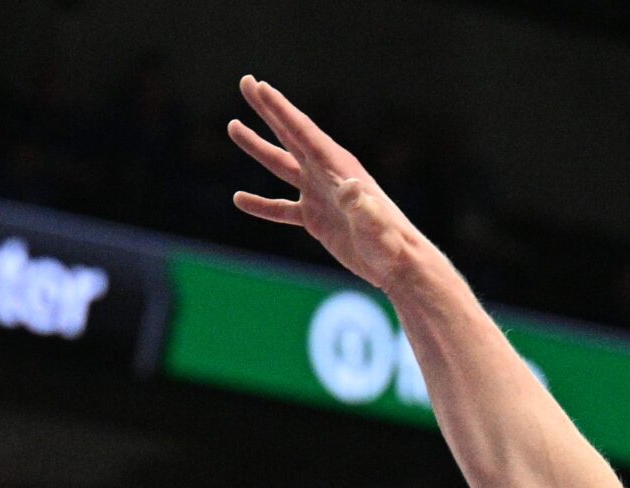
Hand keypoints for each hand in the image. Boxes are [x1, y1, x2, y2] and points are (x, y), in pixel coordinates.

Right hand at [229, 77, 431, 291]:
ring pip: (281, 166)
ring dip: (257, 147)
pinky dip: (261, 205)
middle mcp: (325, 174)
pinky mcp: (316, 219)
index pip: (302, 131)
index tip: (259, 86)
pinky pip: (282, 209)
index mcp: (337, 167)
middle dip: (267, 109)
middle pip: (289, 135)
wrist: (396, 264)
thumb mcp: (375, 224)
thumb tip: (351, 187)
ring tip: (233, 126)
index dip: (279, 108)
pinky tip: (240, 199)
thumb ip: (362, 206)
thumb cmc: (390, 243)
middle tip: (246, 82)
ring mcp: (319, 195)